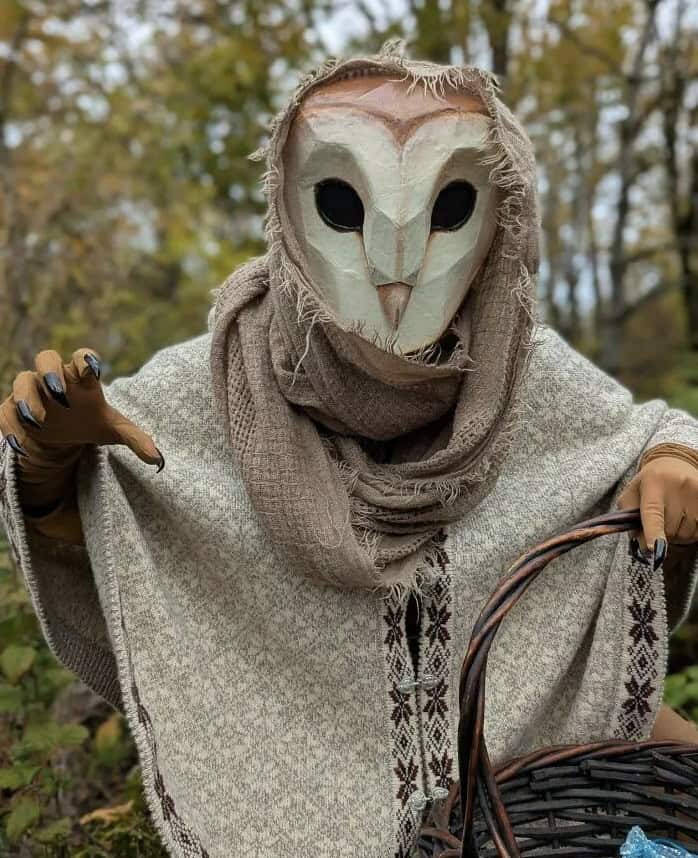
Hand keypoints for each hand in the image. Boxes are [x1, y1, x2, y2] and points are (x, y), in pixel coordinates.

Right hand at [0, 348, 162, 521]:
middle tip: (59, 391)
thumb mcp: (112, 430)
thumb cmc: (89, 422)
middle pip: (45, 358)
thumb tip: (158, 459)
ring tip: (38, 420)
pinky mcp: (12, 410)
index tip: (92, 367)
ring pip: (21, 381)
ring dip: (27, 397)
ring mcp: (31, 392)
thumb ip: (134, 438)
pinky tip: (19, 444)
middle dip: (50, 372)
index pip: (82, 358)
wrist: (63, 434)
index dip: (85, 359)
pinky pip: (4, 412)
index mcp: (81, 377)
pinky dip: (9, 426)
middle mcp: (54, 378)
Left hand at [617, 450, 697, 570]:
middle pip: (670, 529)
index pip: (653, 512)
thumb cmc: (648, 485)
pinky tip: (685, 518)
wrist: (674, 465)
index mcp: (653, 483)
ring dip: (678, 533)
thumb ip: (629, 520)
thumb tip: (643, 546)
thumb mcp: (632, 496)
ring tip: (673, 515)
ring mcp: (696, 491)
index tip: (653, 548)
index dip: (653, 532)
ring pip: (686, 533)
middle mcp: (677, 485)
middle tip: (660, 520)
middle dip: (662, 534)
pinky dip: (691, 532)